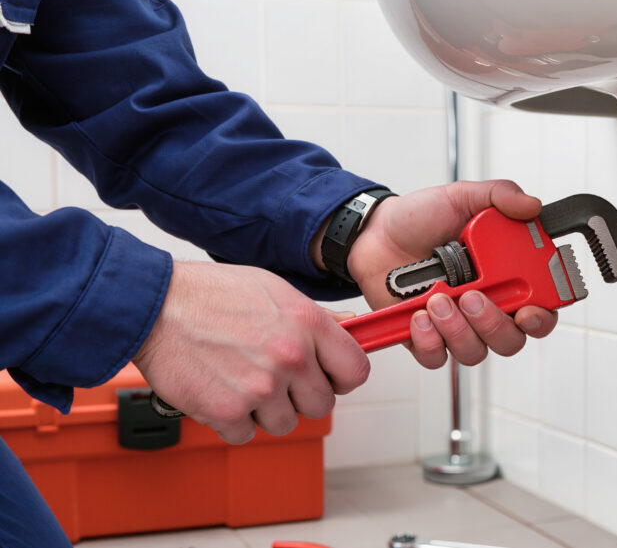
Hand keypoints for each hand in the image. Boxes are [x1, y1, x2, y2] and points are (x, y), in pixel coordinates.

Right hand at [132, 261, 368, 443]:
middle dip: (301, 397)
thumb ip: (315, 317)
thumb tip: (350, 327)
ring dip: (265, 411)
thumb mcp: (274, 290)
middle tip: (275, 380)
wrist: (154, 304)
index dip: (341, 378)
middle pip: (322, 405)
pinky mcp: (226, 411)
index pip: (355, 370)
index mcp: (307, 324)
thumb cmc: (210, 294)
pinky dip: (232, 420)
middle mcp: (290, 356)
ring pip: (284, 423)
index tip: (328, 377)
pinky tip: (220, 391)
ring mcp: (260, 387)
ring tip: (241, 380)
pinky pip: (246, 434)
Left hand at [339, 180, 558, 367]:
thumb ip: (499, 195)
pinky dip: (429, 342)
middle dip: (493, 324)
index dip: (540, 318)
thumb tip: (531, 205)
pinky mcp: (426, 339)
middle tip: (473, 297)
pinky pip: (437, 358)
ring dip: (458, 330)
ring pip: (475, 352)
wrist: (374, 234)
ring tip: (437, 299)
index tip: (528, 311)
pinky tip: (419, 316)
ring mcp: (457, 325)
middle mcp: (486, 306)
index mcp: (505, 276)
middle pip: (510, 340)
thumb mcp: (461, 197)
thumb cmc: (420, 219)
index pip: (540, 309)